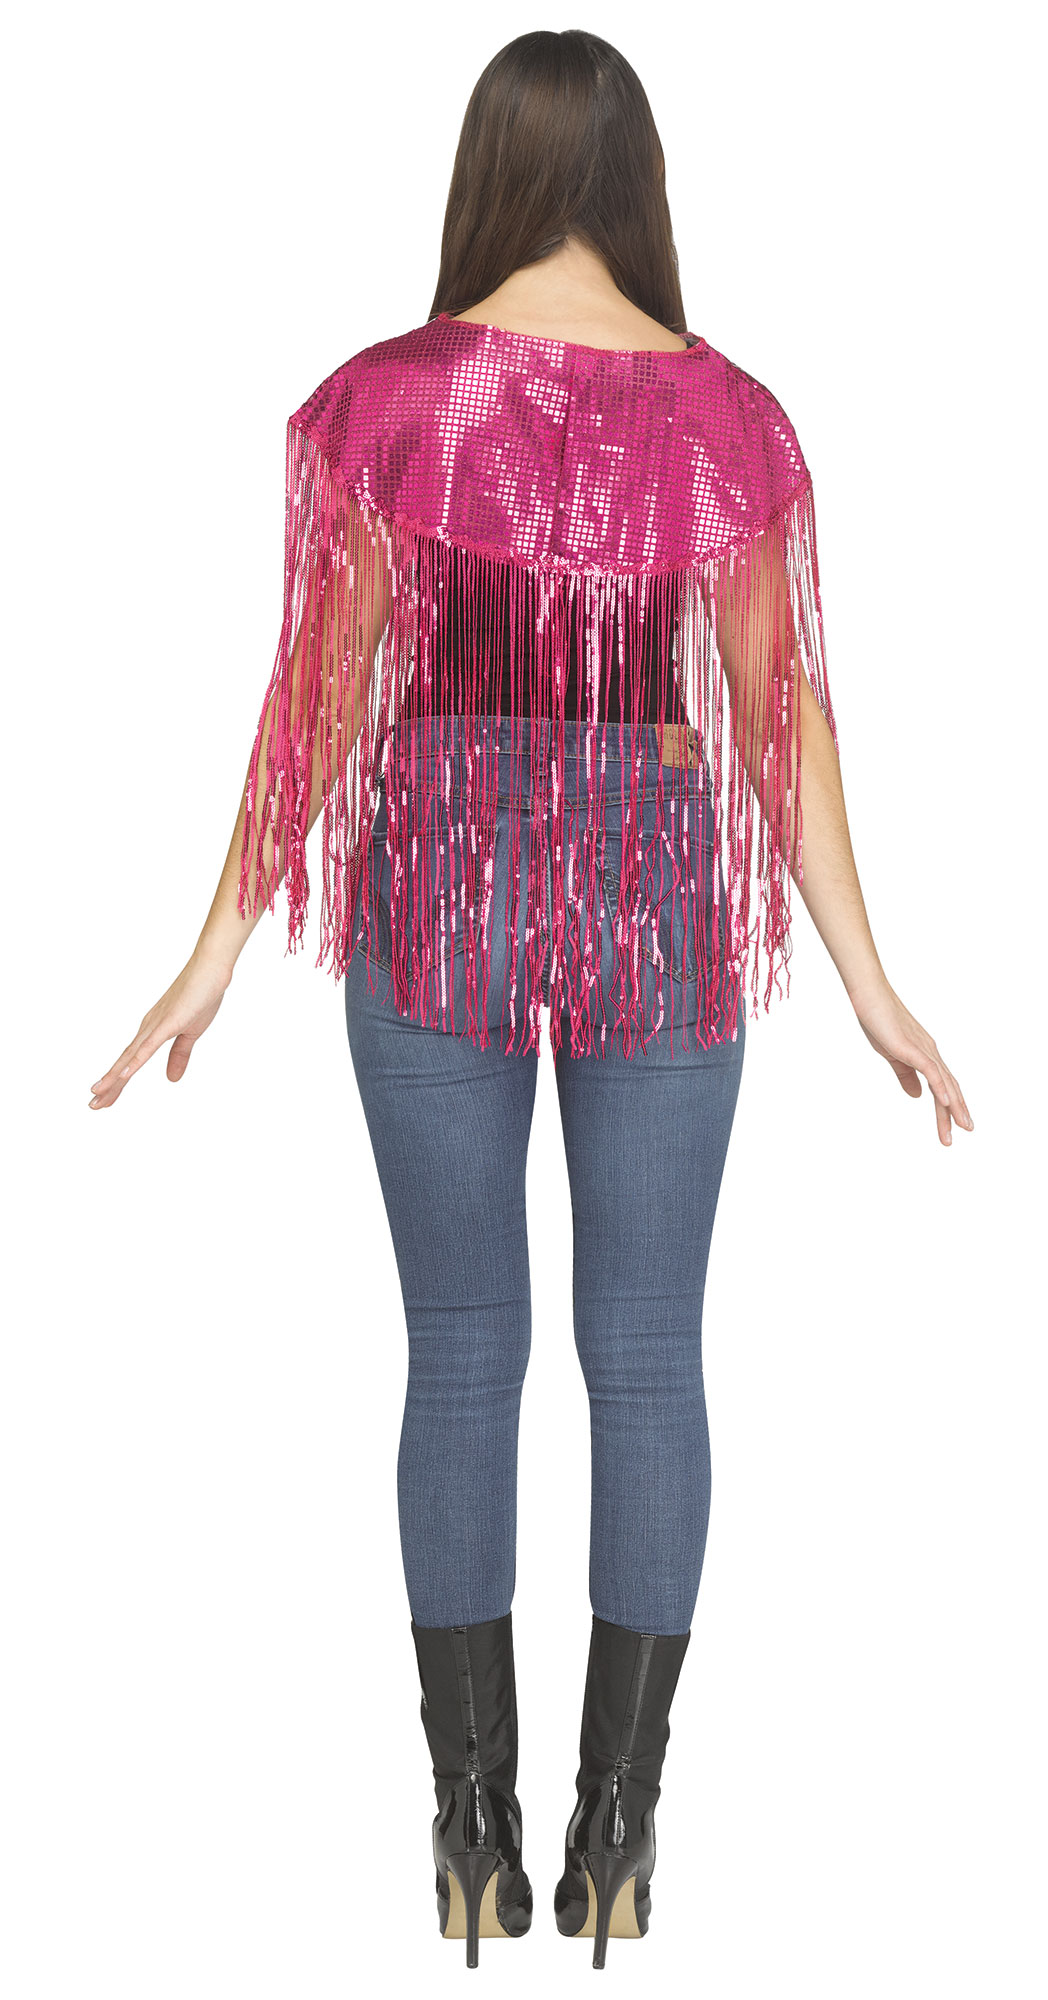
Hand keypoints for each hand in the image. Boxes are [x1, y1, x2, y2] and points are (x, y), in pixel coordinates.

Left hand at [88, 950, 232, 1109]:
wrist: (211, 970)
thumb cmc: (201, 996)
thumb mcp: (191, 1033)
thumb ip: (180, 1055)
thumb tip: (171, 1079)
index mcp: (152, 1031)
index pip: (131, 1062)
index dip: (117, 1081)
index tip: (104, 1098)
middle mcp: (147, 1029)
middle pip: (124, 1063)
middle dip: (109, 1085)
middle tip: (93, 1105)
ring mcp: (155, 1026)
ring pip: (130, 1057)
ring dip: (113, 1077)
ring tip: (97, 1095)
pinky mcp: (167, 1023)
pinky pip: (148, 1046)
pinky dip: (135, 1061)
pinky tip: (123, 1075)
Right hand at [850, 978, 973, 1146]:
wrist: (869, 996)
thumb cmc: (878, 1021)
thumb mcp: (892, 1054)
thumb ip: (905, 1075)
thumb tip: (918, 1096)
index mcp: (925, 1055)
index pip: (942, 1085)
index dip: (950, 1106)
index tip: (956, 1126)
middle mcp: (930, 1053)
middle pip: (948, 1087)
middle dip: (957, 1112)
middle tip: (966, 1131)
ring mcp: (923, 1050)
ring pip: (944, 1083)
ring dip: (953, 1106)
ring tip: (960, 1127)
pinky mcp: (912, 1048)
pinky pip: (931, 1071)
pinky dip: (940, 1088)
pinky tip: (945, 1103)